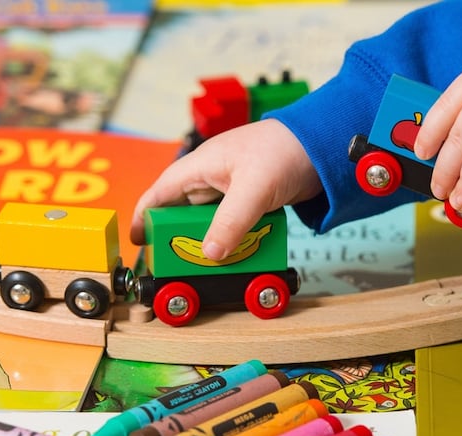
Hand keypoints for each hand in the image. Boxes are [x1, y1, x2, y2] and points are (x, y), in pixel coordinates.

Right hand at [130, 119, 321, 259]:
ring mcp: (231, 189)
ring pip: (209, 221)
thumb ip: (231, 222)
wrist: (323, 144)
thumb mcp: (254, 189)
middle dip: (178, 237)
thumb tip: (210, 253)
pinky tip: (236, 253)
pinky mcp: (250, 199)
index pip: (160, 194)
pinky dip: (232, 238)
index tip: (138, 242)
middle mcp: (211, 177)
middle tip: (177, 263)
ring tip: (208, 264)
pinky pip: (232, 223)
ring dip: (209, 241)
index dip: (145, 218)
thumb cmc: (284, 150)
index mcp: (200, 166)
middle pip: (182, 213)